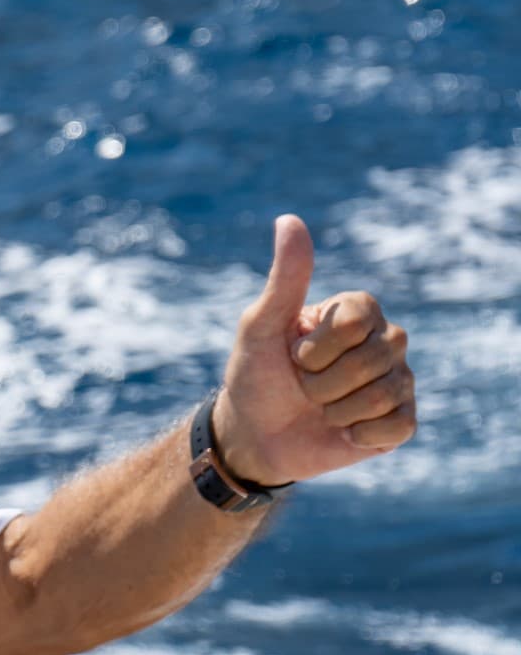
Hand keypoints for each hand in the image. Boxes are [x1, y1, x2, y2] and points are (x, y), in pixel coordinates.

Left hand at [216, 214, 414, 484]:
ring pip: (384, 393)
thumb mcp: (260, 326)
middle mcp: (385, 341)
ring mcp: (398, 381)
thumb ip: (285, 277)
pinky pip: (398, 425)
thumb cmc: (255, 375)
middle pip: (374, 357)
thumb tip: (288, 219)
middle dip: (322, 381)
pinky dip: (360, 433)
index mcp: (358, 312)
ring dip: (336, 409)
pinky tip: (343, 431)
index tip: (293, 354)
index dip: (316, 347)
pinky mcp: (400, 421)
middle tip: (303, 386)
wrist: (254, 435)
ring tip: (320, 408)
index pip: (357, 321)